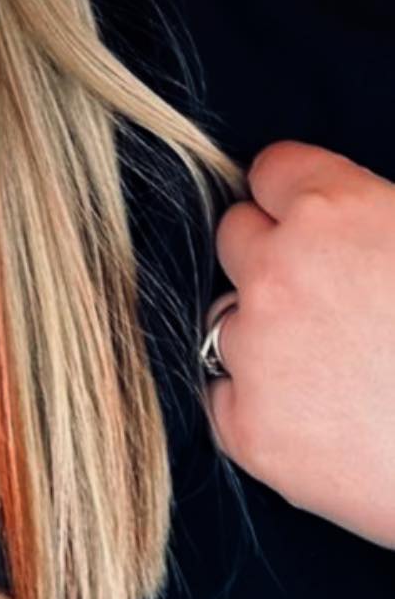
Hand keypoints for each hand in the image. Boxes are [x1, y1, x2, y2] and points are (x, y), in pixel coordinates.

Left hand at [203, 140, 394, 548]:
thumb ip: (374, 219)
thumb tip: (344, 222)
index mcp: (336, 212)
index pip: (271, 172)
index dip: (294, 199)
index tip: (307, 222)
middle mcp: (280, 270)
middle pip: (235, 238)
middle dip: (271, 260)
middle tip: (326, 303)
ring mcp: (255, 349)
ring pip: (226, 319)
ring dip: (264, 336)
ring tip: (335, 372)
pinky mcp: (246, 427)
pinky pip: (225, 397)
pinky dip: (259, 407)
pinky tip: (320, 420)